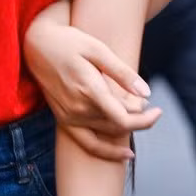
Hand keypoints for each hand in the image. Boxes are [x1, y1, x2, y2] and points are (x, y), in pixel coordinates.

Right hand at [24, 15, 159, 163]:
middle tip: (150, 107)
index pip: (124, 119)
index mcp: (89, 90)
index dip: (145, 119)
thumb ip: (122, 73)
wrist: (36, 44)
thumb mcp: (98, 49)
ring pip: (106, 135)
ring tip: (140, 118)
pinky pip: (88, 144)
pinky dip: (107, 152)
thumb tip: (147, 93)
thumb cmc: (70, 41)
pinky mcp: (63, 120)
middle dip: (139, 120)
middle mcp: (78, 108)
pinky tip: (125, 154)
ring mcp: (69, 117)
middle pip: (118, 127)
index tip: (158, 110)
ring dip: (126, 131)